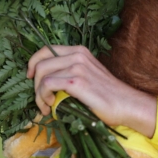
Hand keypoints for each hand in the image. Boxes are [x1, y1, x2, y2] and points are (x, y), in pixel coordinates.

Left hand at [27, 45, 157, 137]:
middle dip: (34, 84)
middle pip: (40, 63)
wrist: (126, 105)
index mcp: (79, 51)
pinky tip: (49, 107)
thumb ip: (68, 74)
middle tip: (40, 100)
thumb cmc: (107, 96)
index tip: (30, 78)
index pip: (46, 49)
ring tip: (45, 107)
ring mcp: (77, 66)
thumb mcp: (87, 76)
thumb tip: (45, 83)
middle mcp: (77, 55)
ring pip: (41, 75)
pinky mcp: (77, 81)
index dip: (33, 63)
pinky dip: (43, 97)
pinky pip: (47, 85)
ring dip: (38, 94)